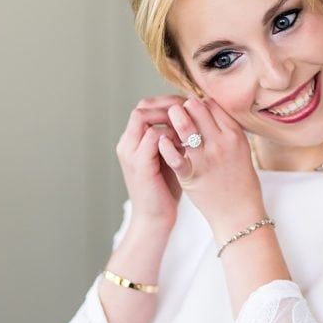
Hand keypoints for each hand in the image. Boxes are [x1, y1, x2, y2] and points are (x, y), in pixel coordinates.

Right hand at [115, 95, 186, 231]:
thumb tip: (196, 118)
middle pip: (142, 107)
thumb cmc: (166, 190)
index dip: (168, 103)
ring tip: (191, 122)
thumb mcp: (170, 157)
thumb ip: (175, 138)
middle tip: (193, 109)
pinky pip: (153, 136)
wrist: (155, 219)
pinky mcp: (140, 164)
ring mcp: (130, 153)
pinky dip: (171, 134)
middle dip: (169, 105)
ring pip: (144, 117)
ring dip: (169, 117)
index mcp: (132, 141)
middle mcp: (127, 143)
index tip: (192, 106)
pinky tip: (187, 140)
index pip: (145, 107)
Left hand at [157, 97, 264, 236]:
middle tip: (178, 110)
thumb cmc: (241, 183)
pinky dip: (165, 145)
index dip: (199, 102)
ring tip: (169, 119)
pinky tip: (162, 142)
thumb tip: (208, 111)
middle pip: (198, 109)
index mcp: (235, 135)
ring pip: (185, 126)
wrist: (241, 214)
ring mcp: (206, 159)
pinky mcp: (192, 175)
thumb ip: (226, 132)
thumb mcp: (242, 151)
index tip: (193, 107)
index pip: (213, 105)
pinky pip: (174, 155)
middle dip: (184, 106)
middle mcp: (222, 143)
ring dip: (174, 118)